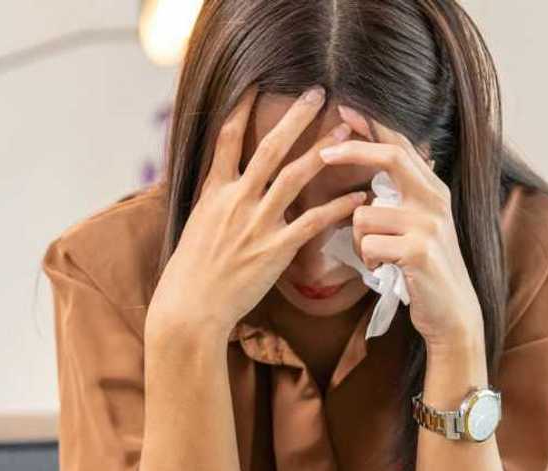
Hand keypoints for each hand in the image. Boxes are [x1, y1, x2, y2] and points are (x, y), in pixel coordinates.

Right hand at [147, 85, 365, 344]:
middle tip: (317, 93)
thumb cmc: (193, 273)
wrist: (190, 308)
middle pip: (268, 148)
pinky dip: (337, 207)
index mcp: (213, 191)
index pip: (227, 138)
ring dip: (322, 151)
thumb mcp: (197, 227)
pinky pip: (313, 222)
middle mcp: (235, 200)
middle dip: (294, 118)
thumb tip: (226, 187)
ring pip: (294, 177)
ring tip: (346, 132)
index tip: (258, 84)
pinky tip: (358, 196)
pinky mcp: (275, 249)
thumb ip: (217, 203)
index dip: (242, 108)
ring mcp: (256, 223)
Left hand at [320, 107, 484, 353]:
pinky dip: (367, 260)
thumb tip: (374, 169)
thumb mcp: (421, 226)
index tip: (344, 108)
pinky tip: (384, 270)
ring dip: (361, 240)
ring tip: (379, 258)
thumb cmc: (426, 271)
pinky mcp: (420, 251)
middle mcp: (436, 200)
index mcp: (433, 190)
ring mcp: (430, 225)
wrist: (453, 314)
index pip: (401, 146)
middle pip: (391, 158)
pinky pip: (369, 244)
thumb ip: (402, 197)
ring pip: (365, 214)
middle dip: (352, 152)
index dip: (372, 126)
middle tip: (321, 154)